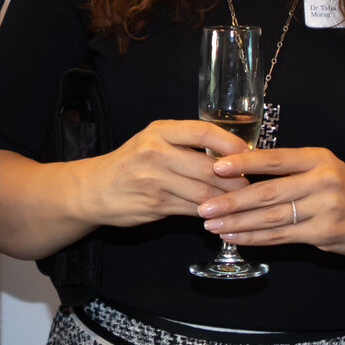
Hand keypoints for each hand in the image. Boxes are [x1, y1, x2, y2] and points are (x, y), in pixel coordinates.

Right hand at [75, 119, 251, 228]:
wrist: (94, 190)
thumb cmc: (130, 163)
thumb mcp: (153, 140)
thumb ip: (185, 143)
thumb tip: (230, 155)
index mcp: (159, 132)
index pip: (203, 131)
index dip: (230, 143)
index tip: (248, 153)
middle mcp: (156, 153)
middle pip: (209, 167)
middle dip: (235, 179)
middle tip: (250, 184)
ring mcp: (155, 181)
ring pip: (204, 193)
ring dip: (227, 199)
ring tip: (240, 200)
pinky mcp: (155, 205)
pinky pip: (192, 210)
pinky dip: (209, 212)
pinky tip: (218, 212)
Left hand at [197, 145, 344, 256]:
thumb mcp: (324, 167)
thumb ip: (290, 170)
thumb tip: (242, 173)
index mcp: (318, 159)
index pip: (275, 158)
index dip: (244, 163)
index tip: (216, 167)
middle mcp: (322, 181)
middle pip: (268, 192)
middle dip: (232, 200)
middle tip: (204, 205)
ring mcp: (324, 209)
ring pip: (272, 218)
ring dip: (238, 223)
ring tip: (213, 224)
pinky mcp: (323, 233)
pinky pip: (282, 237)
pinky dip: (255, 238)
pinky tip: (235, 237)